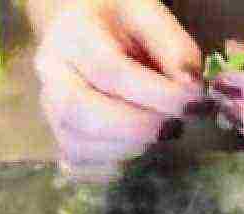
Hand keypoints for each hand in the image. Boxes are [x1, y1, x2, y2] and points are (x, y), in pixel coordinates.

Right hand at [33, 0, 204, 180]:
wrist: (88, 28)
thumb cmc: (124, 24)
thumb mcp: (153, 17)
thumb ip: (176, 49)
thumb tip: (191, 90)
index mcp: (73, 33)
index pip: (109, 70)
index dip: (157, 94)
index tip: (193, 104)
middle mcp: (52, 73)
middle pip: (80, 112)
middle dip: (137, 128)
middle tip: (174, 126)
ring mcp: (50, 109)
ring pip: (78, 145)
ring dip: (129, 148)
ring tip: (160, 130)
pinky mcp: (60, 137)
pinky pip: (79, 166)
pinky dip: (113, 166)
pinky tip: (138, 146)